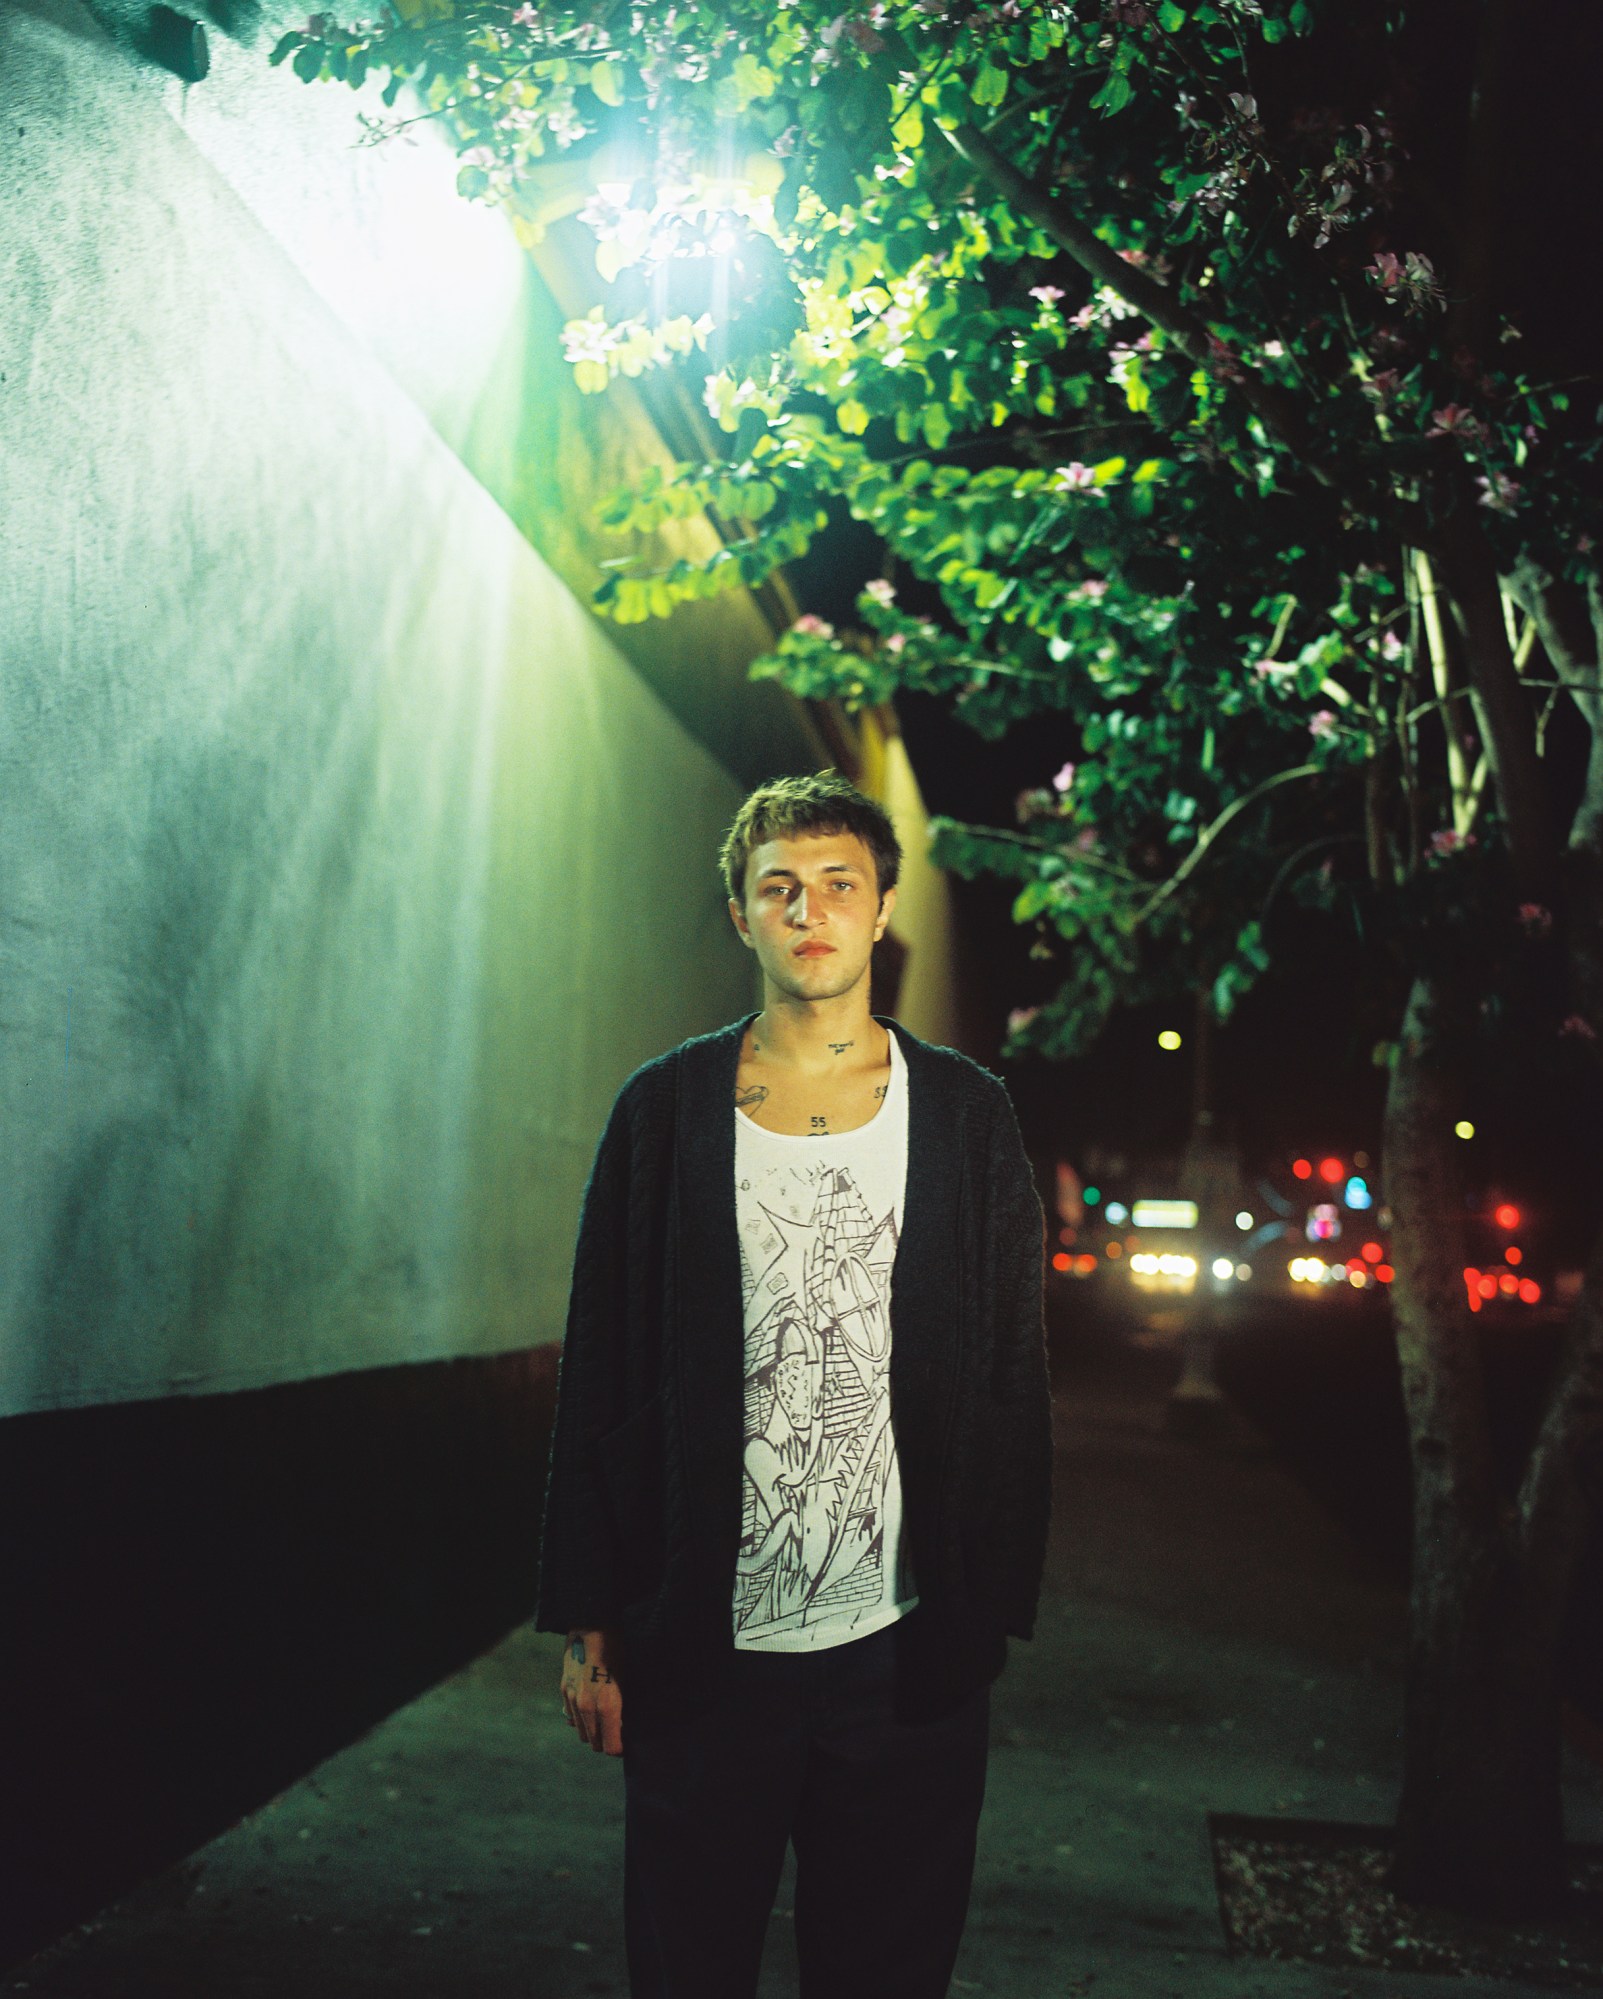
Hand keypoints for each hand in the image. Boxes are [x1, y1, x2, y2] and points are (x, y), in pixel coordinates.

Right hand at [560, 1629, 622, 1755]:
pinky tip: (590, 1705)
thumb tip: (623, 1725)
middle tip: (617, 1731)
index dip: (620, 1748)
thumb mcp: (627, 1678)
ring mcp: (572, 1699)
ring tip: (604, 1719)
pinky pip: (571, 1716)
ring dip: (592, 1731)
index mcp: (607, 1706)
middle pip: (595, 1744)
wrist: (591, 1623)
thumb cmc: (617, 1648)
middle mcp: (587, 1707)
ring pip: (581, 1732)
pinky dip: (580, 1717)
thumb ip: (623, 1706)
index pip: (611, 1747)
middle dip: (606, 1741)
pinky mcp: (563, 1689)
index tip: (626, 1743)